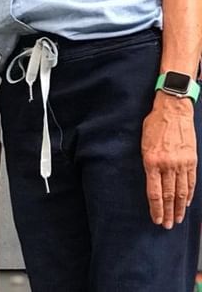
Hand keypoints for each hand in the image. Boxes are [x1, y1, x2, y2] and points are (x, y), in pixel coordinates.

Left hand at [141, 94, 196, 228]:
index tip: (157, 220)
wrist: (173, 110)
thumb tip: (150, 180)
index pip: (154, 192)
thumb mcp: (144, 143)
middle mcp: (167, 165)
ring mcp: (181, 163)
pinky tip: (186, 203)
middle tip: (168, 226)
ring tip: (178, 219)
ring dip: (179, 208)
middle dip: (168, 213)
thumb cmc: (155, 124)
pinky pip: (191, 182)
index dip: (156, 209)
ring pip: (181, 192)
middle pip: (168, 195)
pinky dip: (189, 195)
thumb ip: (148, 162)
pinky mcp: (191, 160)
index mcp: (152, 161)